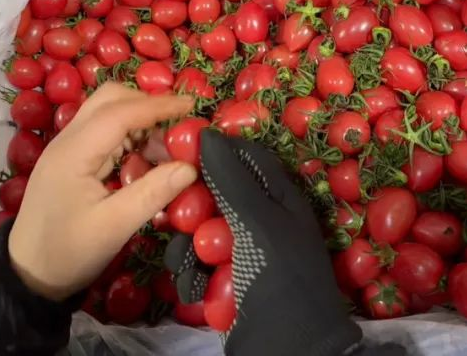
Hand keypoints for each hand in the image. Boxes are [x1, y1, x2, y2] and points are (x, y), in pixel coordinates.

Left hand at [8, 84, 197, 301]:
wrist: (27, 273)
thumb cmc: (69, 251)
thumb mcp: (114, 227)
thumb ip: (152, 193)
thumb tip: (190, 167)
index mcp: (74, 152)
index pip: (119, 112)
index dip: (157, 106)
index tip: (191, 106)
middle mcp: (67, 140)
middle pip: (109, 100)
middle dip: (147, 104)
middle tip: (179, 125)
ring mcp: (66, 148)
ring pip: (105, 113)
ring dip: (139, 120)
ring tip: (168, 147)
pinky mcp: (70, 160)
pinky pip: (102, 133)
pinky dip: (128, 135)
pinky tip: (147, 157)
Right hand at [165, 132, 361, 355]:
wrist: (288, 349)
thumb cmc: (279, 277)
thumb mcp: (259, 221)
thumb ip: (231, 178)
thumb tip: (206, 132)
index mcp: (281, 199)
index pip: (247, 158)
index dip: (217, 149)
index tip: (179, 145)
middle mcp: (261, 221)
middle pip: (214, 195)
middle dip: (192, 208)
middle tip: (180, 217)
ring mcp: (242, 254)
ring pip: (197, 232)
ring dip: (187, 249)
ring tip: (194, 267)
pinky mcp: (224, 284)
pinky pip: (195, 266)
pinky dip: (190, 276)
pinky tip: (196, 290)